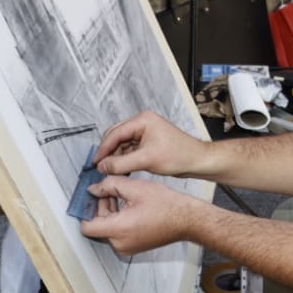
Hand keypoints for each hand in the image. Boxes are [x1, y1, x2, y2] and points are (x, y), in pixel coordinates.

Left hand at [79, 175, 203, 255]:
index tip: (90, 197)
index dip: (86, 209)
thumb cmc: (166, 205)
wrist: (187, 220)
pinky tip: (131, 205)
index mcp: (118, 229)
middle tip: (111, 189)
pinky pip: (118, 233)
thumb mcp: (135, 187)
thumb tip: (93, 189)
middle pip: (98, 224)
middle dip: (102, 206)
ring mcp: (127, 247)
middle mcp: (119, 243)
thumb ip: (109, 185)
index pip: (86, 226)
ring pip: (108, 228)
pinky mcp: (134, 246)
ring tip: (125, 195)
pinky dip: (120, 219)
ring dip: (111, 211)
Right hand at [94, 111, 209, 178]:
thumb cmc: (179, 155)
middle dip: (108, 153)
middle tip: (101, 168)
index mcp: (142, 120)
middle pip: (116, 137)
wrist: (197, 161)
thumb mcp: (146, 160)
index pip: (115, 133)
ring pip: (121, 144)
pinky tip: (122, 170)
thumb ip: (121, 163)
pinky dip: (124, 159)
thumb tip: (102, 166)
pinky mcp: (147, 142)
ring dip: (116, 157)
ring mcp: (145, 132)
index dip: (103, 149)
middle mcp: (142, 123)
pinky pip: (129, 149)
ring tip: (112, 172)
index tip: (95, 163)